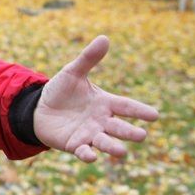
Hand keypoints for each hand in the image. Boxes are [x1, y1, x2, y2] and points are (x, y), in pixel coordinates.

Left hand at [34, 35, 158, 162]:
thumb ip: (88, 58)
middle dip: (130, 132)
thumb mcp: (72, 73)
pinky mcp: (74, 145)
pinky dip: (87, 155)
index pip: (126, 106)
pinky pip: (83, 151)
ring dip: (113, 147)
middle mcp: (101, 121)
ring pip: (105, 142)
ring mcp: (89, 134)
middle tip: (142, 136)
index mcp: (105, 103)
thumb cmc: (60, 91)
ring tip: (122, 152)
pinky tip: (91, 156)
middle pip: (119, 127)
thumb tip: (104, 38)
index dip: (139, 111)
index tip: (154, 115)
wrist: (39, 109)